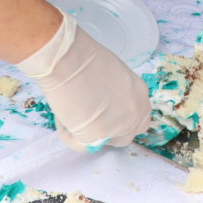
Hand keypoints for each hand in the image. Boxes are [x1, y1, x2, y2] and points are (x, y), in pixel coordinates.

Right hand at [16, 12, 150, 150]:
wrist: (66, 57)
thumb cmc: (83, 57)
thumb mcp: (114, 74)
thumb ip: (117, 93)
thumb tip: (105, 106)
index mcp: (140, 94)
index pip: (139, 119)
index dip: (121, 120)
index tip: (105, 114)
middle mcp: (134, 113)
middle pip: (125, 136)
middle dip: (108, 131)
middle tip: (88, 117)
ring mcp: (117, 126)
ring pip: (104, 143)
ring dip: (90, 133)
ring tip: (72, 111)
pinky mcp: (96, 136)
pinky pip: (80, 145)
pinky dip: (68, 132)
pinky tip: (62, 114)